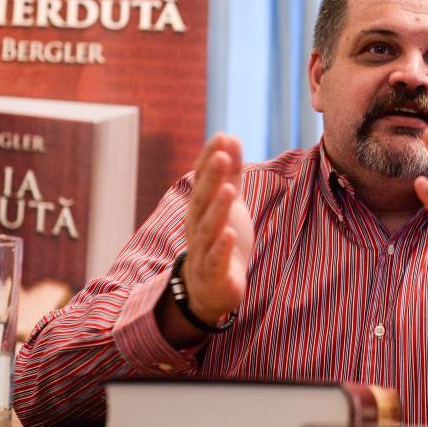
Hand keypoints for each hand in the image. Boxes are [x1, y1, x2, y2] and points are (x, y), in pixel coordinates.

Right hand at [182, 133, 253, 324]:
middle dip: (211, 178)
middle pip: (203, 200)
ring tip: (228, 190)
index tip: (221, 137)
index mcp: (201, 208)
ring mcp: (203, 250)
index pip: (202, 179)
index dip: (209, 159)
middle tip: (222, 156)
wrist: (210, 289)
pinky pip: (215, 259)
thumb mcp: (228, 203)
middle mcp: (197, 226)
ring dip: (217, 209)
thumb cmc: (219, 240)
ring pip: (208, 228)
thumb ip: (230, 173)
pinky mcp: (214, 273)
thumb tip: (229, 137)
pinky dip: (221, 247)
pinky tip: (229, 234)